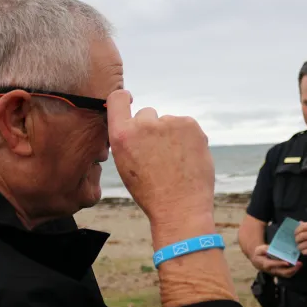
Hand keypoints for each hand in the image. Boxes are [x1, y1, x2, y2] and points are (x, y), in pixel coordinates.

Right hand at [107, 90, 214, 237]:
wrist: (180, 208)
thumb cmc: (151, 192)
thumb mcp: (126, 165)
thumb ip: (129, 139)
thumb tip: (139, 122)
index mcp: (121, 136)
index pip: (117, 99)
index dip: (124, 98)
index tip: (128, 99)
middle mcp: (143, 124)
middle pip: (146, 114)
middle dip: (152, 128)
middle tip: (159, 154)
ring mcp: (169, 122)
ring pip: (169, 122)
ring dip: (171, 134)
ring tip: (175, 162)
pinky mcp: (190, 125)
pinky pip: (186, 126)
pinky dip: (187, 138)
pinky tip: (186, 158)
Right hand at [251, 244, 301, 277]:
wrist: (257, 260)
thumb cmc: (259, 254)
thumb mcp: (259, 249)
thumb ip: (265, 249)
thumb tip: (271, 249)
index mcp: (265, 264)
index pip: (273, 264)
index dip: (280, 263)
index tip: (287, 262)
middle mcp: (271, 270)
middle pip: (282, 272)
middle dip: (291, 269)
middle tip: (298, 263)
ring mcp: (276, 272)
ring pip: (285, 274)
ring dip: (294, 271)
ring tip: (299, 264)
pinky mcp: (279, 272)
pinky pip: (287, 274)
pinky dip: (293, 271)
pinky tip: (297, 266)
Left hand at [295, 221, 306, 257]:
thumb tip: (300, 223)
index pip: (304, 226)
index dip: (297, 230)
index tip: (295, 233)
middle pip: (303, 235)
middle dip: (297, 239)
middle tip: (296, 241)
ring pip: (305, 244)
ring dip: (300, 246)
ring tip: (299, 247)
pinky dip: (305, 252)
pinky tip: (304, 251)